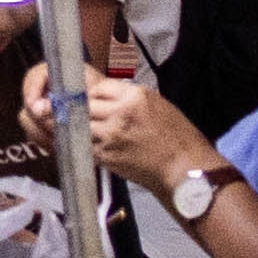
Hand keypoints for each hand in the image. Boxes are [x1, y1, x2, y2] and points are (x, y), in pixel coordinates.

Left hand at [75, 71, 213, 203]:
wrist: (184, 169)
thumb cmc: (177, 135)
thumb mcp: (157, 104)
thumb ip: (129, 97)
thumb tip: (106, 96)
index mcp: (134, 96)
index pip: (99, 88)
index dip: (93, 94)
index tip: (91, 99)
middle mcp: (119, 113)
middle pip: (84, 104)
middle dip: (79, 107)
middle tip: (76, 112)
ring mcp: (109, 135)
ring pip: (79, 124)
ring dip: (75, 125)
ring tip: (73, 126)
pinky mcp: (105, 155)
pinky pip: (83, 144)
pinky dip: (81, 142)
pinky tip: (82, 142)